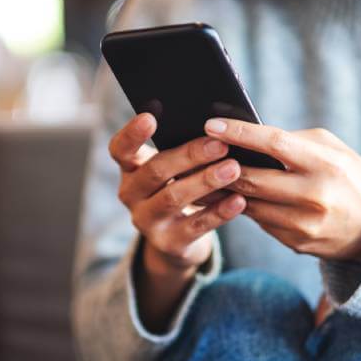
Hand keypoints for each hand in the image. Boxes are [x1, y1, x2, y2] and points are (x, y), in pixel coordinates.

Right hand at [110, 113, 246, 330]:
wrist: (177, 239)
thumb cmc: (179, 186)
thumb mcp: (172, 169)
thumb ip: (180, 148)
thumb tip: (217, 124)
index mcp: (130, 169)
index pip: (120, 149)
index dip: (132, 134)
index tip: (150, 117)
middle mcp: (131, 194)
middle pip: (155, 171)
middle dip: (188, 155)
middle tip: (220, 143)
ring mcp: (147, 221)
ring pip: (173, 198)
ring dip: (205, 182)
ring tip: (233, 168)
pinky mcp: (169, 243)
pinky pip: (196, 226)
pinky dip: (219, 212)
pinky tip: (239, 200)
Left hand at [204, 118, 360, 262]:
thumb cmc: (345, 175)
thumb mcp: (330, 149)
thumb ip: (291, 141)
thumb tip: (244, 136)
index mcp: (325, 164)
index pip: (274, 144)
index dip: (239, 134)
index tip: (211, 125)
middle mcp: (315, 196)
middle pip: (253, 181)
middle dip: (220, 168)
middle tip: (195, 154)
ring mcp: (305, 224)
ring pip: (249, 205)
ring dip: (221, 191)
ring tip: (199, 176)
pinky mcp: (296, 243)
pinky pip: (259, 222)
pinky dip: (240, 208)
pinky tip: (223, 198)